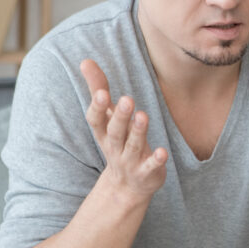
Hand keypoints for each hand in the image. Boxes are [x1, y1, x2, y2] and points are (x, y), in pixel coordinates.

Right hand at [80, 59, 167, 198]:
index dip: (97, 108)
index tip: (102, 93)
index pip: (96, 120)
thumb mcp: (106, 118)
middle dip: (120, 117)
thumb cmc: (117, 141)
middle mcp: (114, 147)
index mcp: (104, 133)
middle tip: (127, 99)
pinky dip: (156, 160)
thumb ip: (98, 89)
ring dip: (138, 132)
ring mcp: (130, 161)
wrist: (126, 186)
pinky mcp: (147, 172)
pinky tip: (163, 152)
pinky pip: (151, 166)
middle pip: (115, 132)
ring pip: (132, 147)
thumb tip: (85, 61)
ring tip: (143, 116)